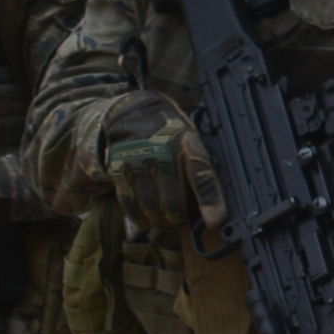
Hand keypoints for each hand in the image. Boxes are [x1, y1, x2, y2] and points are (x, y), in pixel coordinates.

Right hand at [101, 92, 216, 242]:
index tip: (214, 221)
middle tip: (179, 219)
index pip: (202, 175)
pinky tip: (145, 220)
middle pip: (173, 201)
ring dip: (160, 220)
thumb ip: (200, 174)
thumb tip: (212, 215)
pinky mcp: (118, 167)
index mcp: (189, 144)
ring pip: (151, 206)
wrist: (136, 111)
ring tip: (164, 220)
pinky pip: (129, 202)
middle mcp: (163, 151)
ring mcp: (139, 159)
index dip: (210, 201)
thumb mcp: (192, 144)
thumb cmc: (171, 137)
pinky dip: (139, 217)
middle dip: (178, 218)